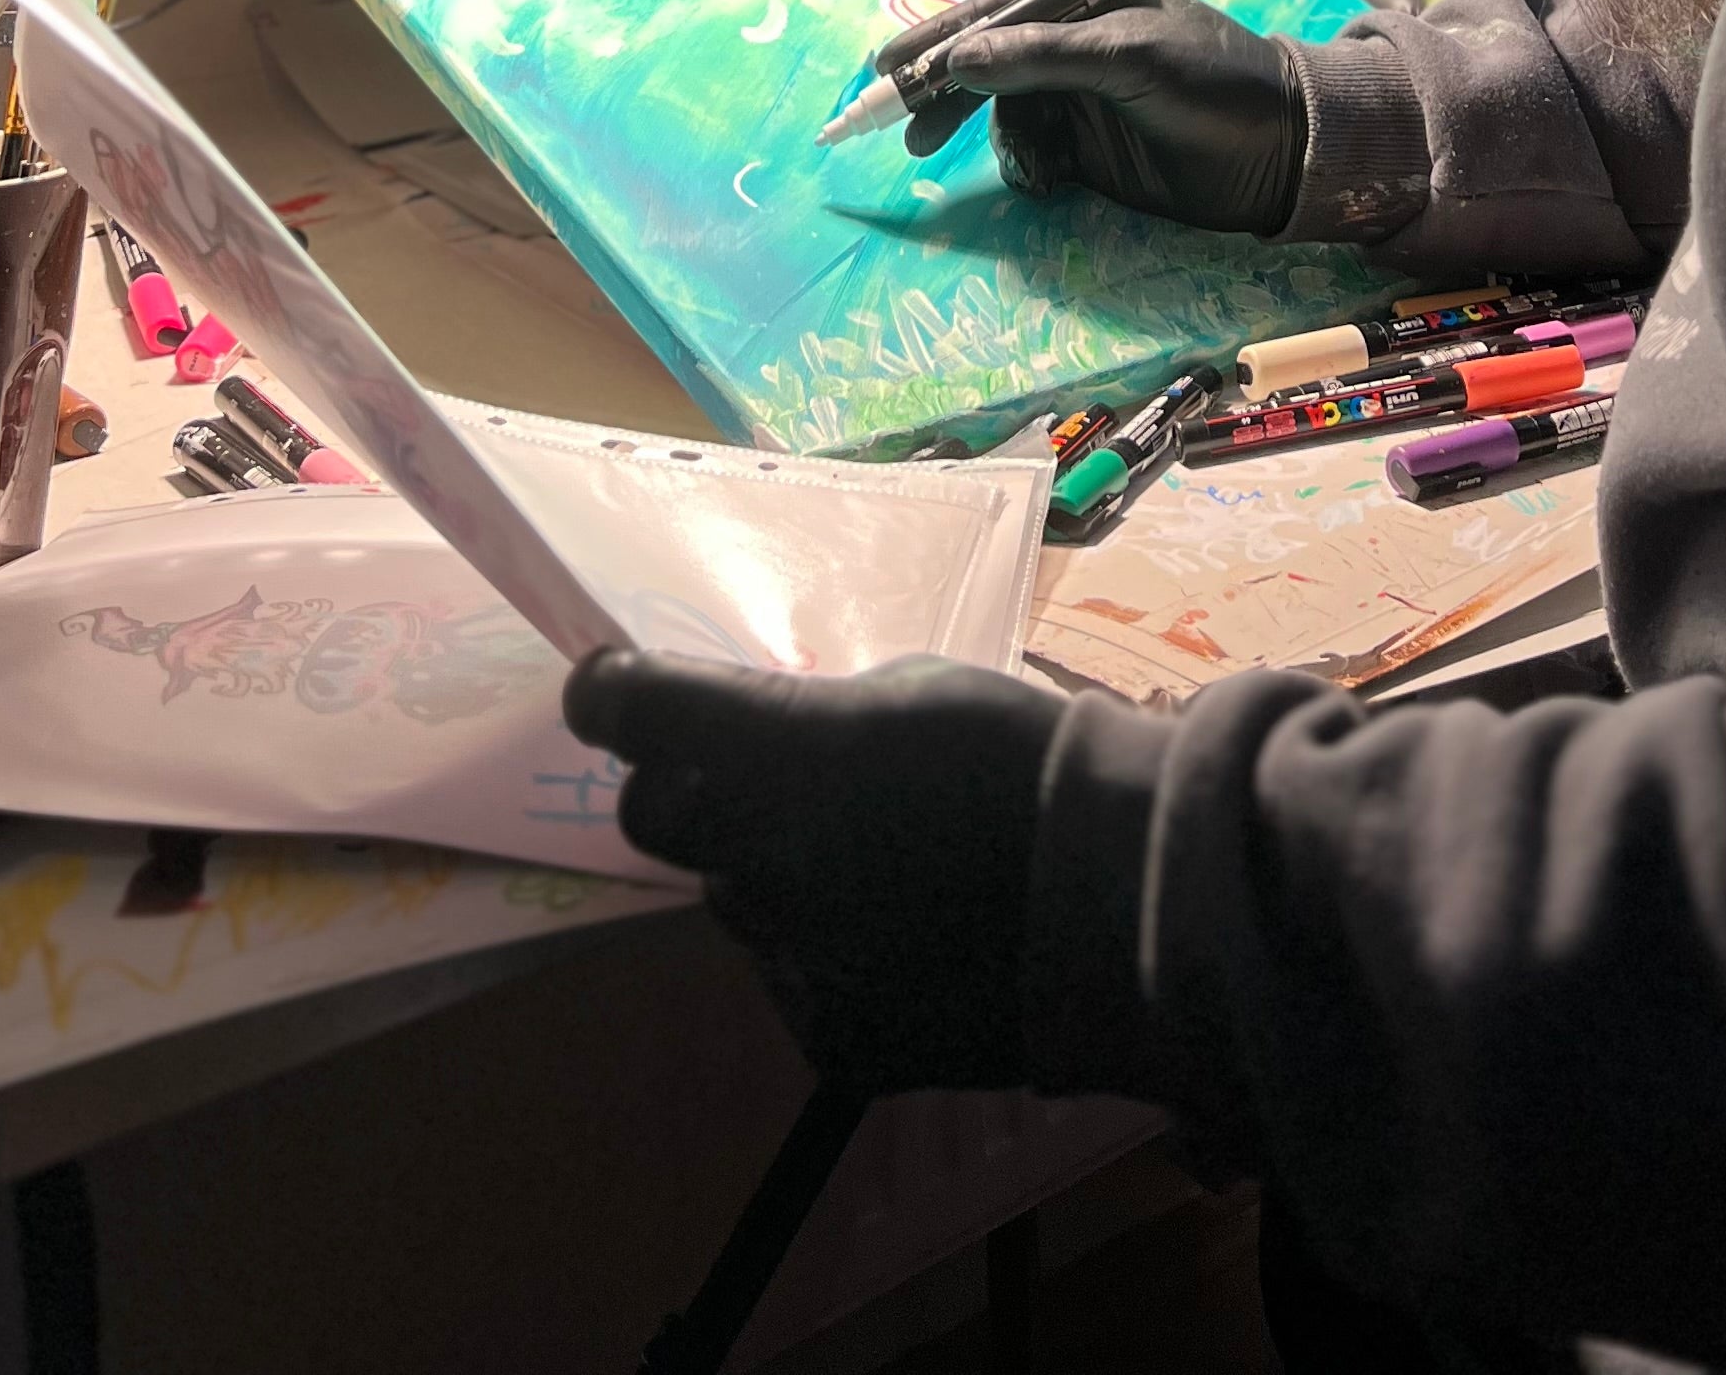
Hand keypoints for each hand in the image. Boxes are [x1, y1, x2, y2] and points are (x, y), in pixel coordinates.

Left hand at [564, 649, 1063, 1088]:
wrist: (1115, 897)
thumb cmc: (1022, 759)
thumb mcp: (913, 692)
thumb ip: (817, 722)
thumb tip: (772, 747)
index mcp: (779, 756)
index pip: (635, 715)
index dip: (610, 694)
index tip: (610, 686)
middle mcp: (761, 863)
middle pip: (659, 819)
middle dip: (687, 788)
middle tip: (753, 780)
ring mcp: (791, 962)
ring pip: (741, 903)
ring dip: (777, 876)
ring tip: (878, 867)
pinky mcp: (830, 1039)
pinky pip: (796, 981)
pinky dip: (830, 954)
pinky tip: (907, 938)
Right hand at [882, 0, 1308, 233]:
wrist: (1284, 152)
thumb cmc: (1214, 82)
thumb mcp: (1129, 57)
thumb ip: (1040, 55)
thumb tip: (956, 60)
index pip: (993, 7)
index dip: (935, 35)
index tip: (885, 69)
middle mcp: (1074, 38)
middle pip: (983, 60)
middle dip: (944, 95)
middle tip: (905, 133)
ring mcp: (1078, 94)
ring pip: (1001, 112)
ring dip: (997, 140)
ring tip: (1027, 169)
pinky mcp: (1087, 146)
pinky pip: (1028, 152)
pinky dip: (1026, 167)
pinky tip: (1047, 181)